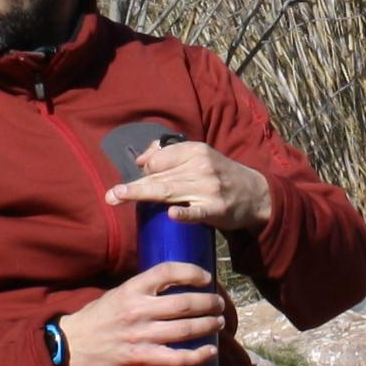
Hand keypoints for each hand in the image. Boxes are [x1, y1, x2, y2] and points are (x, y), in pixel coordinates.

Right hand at [56, 259, 228, 365]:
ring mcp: (140, 336)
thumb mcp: (118, 293)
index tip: (207, 278)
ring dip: (208, 326)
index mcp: (131, 289)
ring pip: (185, 329)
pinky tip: (210, 350)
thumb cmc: (99, 317)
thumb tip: (177, 283)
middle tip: (219, 304)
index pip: (168, 272)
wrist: (73, 345)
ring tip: (219, 323)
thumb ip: (144, 289)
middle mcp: (138, 310)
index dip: (193, 272)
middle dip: (209, 303)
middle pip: (184, 303)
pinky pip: (177, 358)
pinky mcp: (141, 358)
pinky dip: (198, 355)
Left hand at [105, 138, 272, 233]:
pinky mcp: (217, 210)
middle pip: (160, 177)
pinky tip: (172, 215)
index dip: (145, 170)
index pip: (159, 160)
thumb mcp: (200, 156)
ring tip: (120, 198)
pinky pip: (197, 212)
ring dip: (143, 195)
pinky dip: (185, 213)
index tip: (137, 180)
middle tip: (110, 196)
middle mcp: (201, 166)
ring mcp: (209, 189)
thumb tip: (141, 160)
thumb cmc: (220, 175)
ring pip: (170, 192)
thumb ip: (170, 155)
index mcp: (195, 150)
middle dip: (133, 186)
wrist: (255, 194)